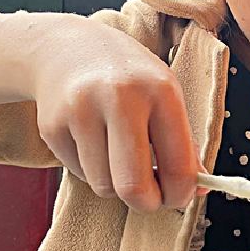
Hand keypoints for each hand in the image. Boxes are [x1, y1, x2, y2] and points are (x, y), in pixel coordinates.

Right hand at [28, 15, 206, 211]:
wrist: (67, 47)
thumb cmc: (127, 76)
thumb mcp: (164, 94)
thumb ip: (182, 143)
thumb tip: (197, 189)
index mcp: (160, 91)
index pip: (178, 166)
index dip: (181, 194)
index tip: (179, 197)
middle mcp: (120, 99)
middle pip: (133, 187)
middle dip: (146, 203)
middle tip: (150, 197)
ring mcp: (81, 112)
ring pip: (103, 186)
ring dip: (115, 183)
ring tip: (118, 154)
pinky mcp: (52, 126)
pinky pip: (79, 174)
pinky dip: (91, 168)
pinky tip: (92, 139)